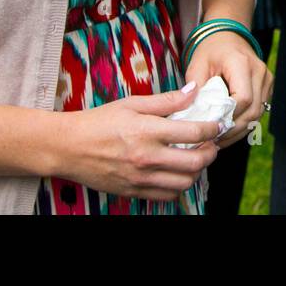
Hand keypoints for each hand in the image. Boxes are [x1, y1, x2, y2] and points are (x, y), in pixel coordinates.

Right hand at [58, 86, 220, 200]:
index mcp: (148, 131)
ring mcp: (140, 178)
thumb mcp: (132, 103)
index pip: (194, 133)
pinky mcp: (133, 191)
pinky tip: (177, 172)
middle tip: (211, 144)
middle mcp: (147, 157)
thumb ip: (167, 100)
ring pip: (184, 182)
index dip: (212, 128)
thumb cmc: (99, 122)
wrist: (68, 147)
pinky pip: (166, 196)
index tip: (217, 125)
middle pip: (195, 162)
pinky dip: (178, 186)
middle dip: (211, 152)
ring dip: (197, 171)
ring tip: (196, 158)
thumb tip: (194, 90)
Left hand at [184, 30, 272, 148]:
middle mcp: (259, 71)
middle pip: (253, 110)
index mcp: (241, 63)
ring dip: (240, 130)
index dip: (228, 117)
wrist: (228, 37)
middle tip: (213, 141)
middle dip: (233, 129)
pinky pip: (259, 110)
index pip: (242, 98)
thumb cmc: (211, 51)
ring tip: (220, 140)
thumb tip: (194, 114)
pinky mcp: (267, 87)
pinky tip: (229, 131)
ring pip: (258, 114)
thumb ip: (195, 88)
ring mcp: (266, 79)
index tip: (210, 128)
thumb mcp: (197, 65)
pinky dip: (245, 123)